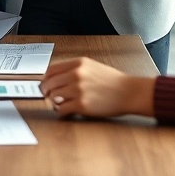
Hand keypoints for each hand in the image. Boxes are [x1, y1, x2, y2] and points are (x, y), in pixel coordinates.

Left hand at [40, 57, 154, 118]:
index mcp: (78, 63)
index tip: (45, 84)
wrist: (129, 92)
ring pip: (53, 97)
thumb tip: (56, 79)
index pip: (50, 70)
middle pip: (48, 83)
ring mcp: (78, 89)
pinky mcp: (82, 105)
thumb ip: (74, 70)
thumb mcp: (92, 66)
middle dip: (47, 92)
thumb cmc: (113, 81)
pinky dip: (61, 111)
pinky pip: (61, 109)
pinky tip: (67, 110)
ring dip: (54, 102)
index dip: (45, 79)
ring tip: (61, 104)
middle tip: (49, 96)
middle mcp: (76, 74)